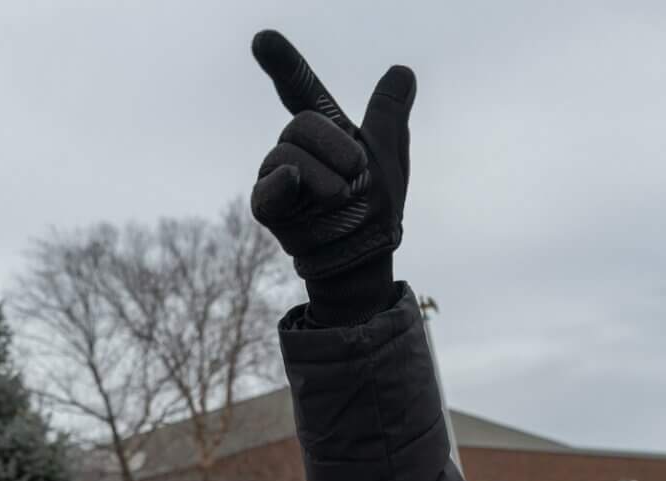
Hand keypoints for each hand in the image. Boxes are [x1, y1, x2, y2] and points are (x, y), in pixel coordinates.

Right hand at [249, 32, 414, 288]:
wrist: (364, 256)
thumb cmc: (375, 206)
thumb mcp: (389, 155)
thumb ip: (389, 112)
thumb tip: (402, 71)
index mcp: (326, 130)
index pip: (301, 88)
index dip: (284, 64)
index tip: (263, 39)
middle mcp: (296, 148)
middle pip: (302, 123)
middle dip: (336, 147)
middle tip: (357, 172)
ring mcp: (279, 175)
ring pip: (288, 155)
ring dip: (325, 178)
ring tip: (340, 199)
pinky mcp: (268, 206)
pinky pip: (267, 188)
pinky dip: (281, 184)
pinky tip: (292, 183)